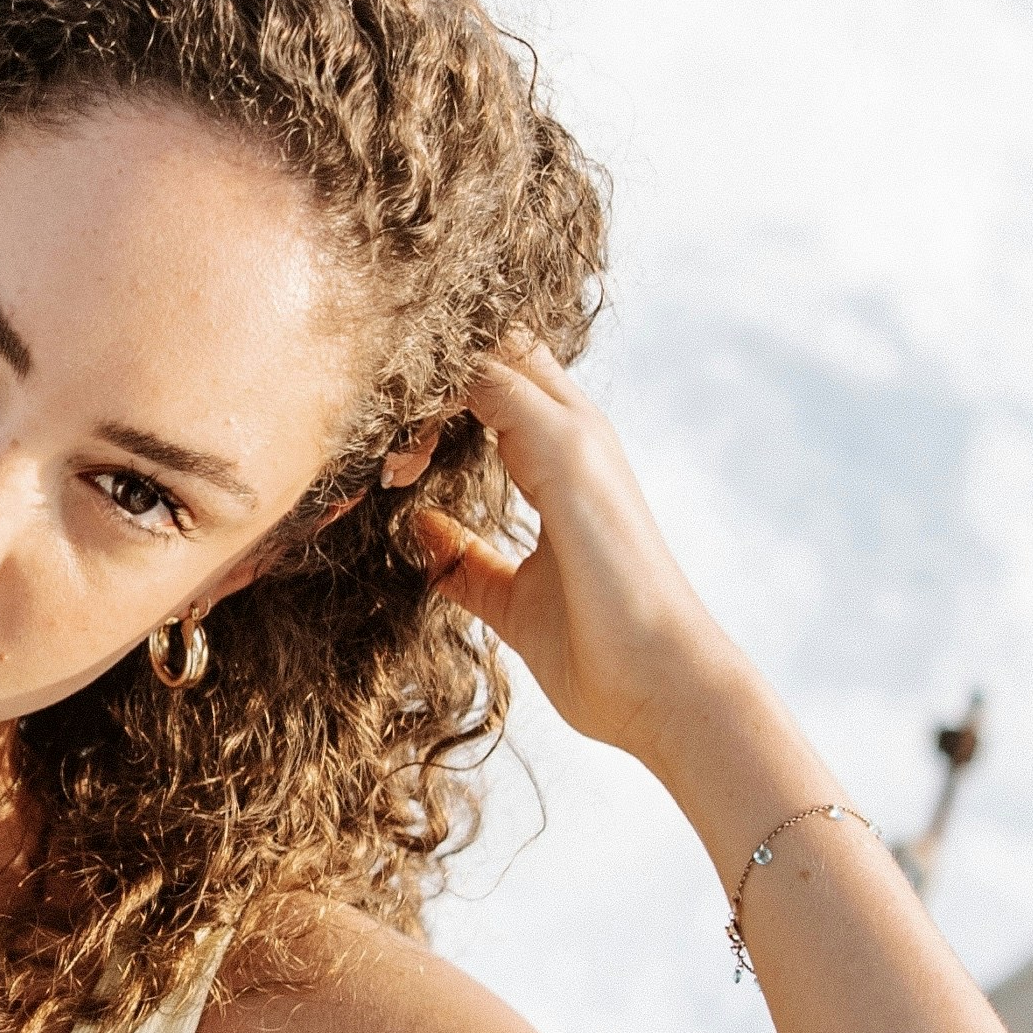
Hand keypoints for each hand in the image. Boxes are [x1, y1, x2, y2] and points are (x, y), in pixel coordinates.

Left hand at [403, 341, 744, 773]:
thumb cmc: (599, 651)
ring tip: (386, 461)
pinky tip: (399, 461)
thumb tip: (417, 530)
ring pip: (487, 347)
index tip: (385, 460)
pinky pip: (486, 379)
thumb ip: (466, 560)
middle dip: (422, 370)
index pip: (495, 376)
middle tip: (373, 441)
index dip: (431, 394)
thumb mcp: (511, 600)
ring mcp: (576, 433)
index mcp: (564, 457)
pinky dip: (431, 400)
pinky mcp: (567, 451)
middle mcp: (574, 430)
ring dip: (421, 383)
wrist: (659, 688)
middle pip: (493, 344)